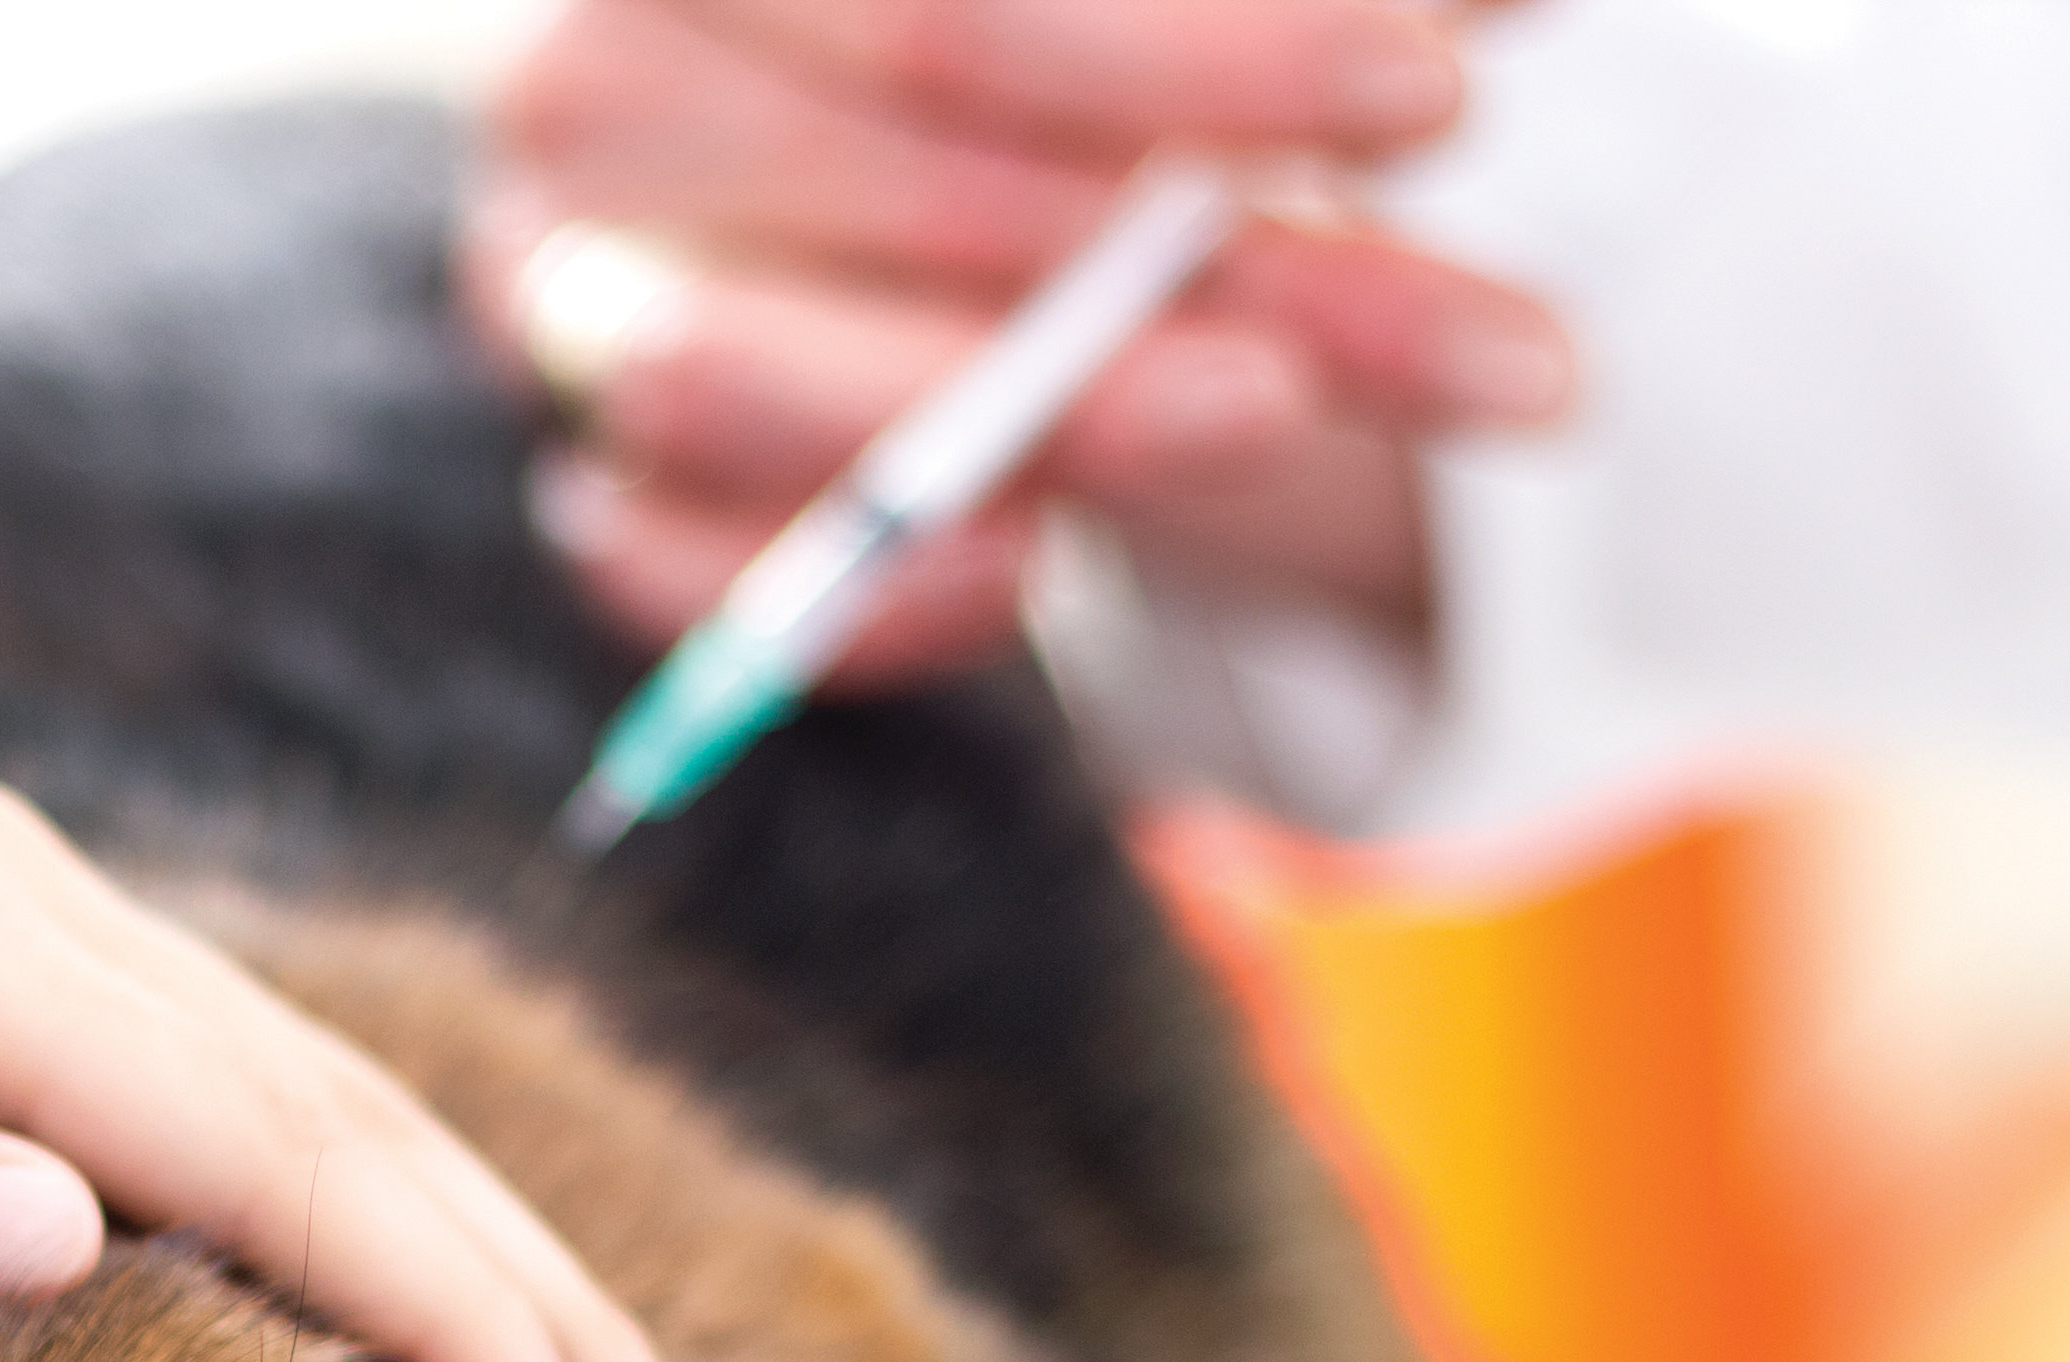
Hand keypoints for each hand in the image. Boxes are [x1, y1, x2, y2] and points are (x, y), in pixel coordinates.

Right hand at [470, 0, 1571, 677]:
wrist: (905, 160)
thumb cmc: (1050, 40)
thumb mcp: (1146, 13)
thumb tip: (1502, 7)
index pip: (945, 3)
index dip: (1206, 53)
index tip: (1446, 95)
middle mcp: (589, 84)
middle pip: (912, 187)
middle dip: (1219, 269)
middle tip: (1490, 350)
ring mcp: (568, 299)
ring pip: (763, 384)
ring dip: (1063, 423)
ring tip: (1280, 422)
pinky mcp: (592, 488)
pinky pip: (687, 581)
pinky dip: (866, 595)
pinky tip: (1042, 563)